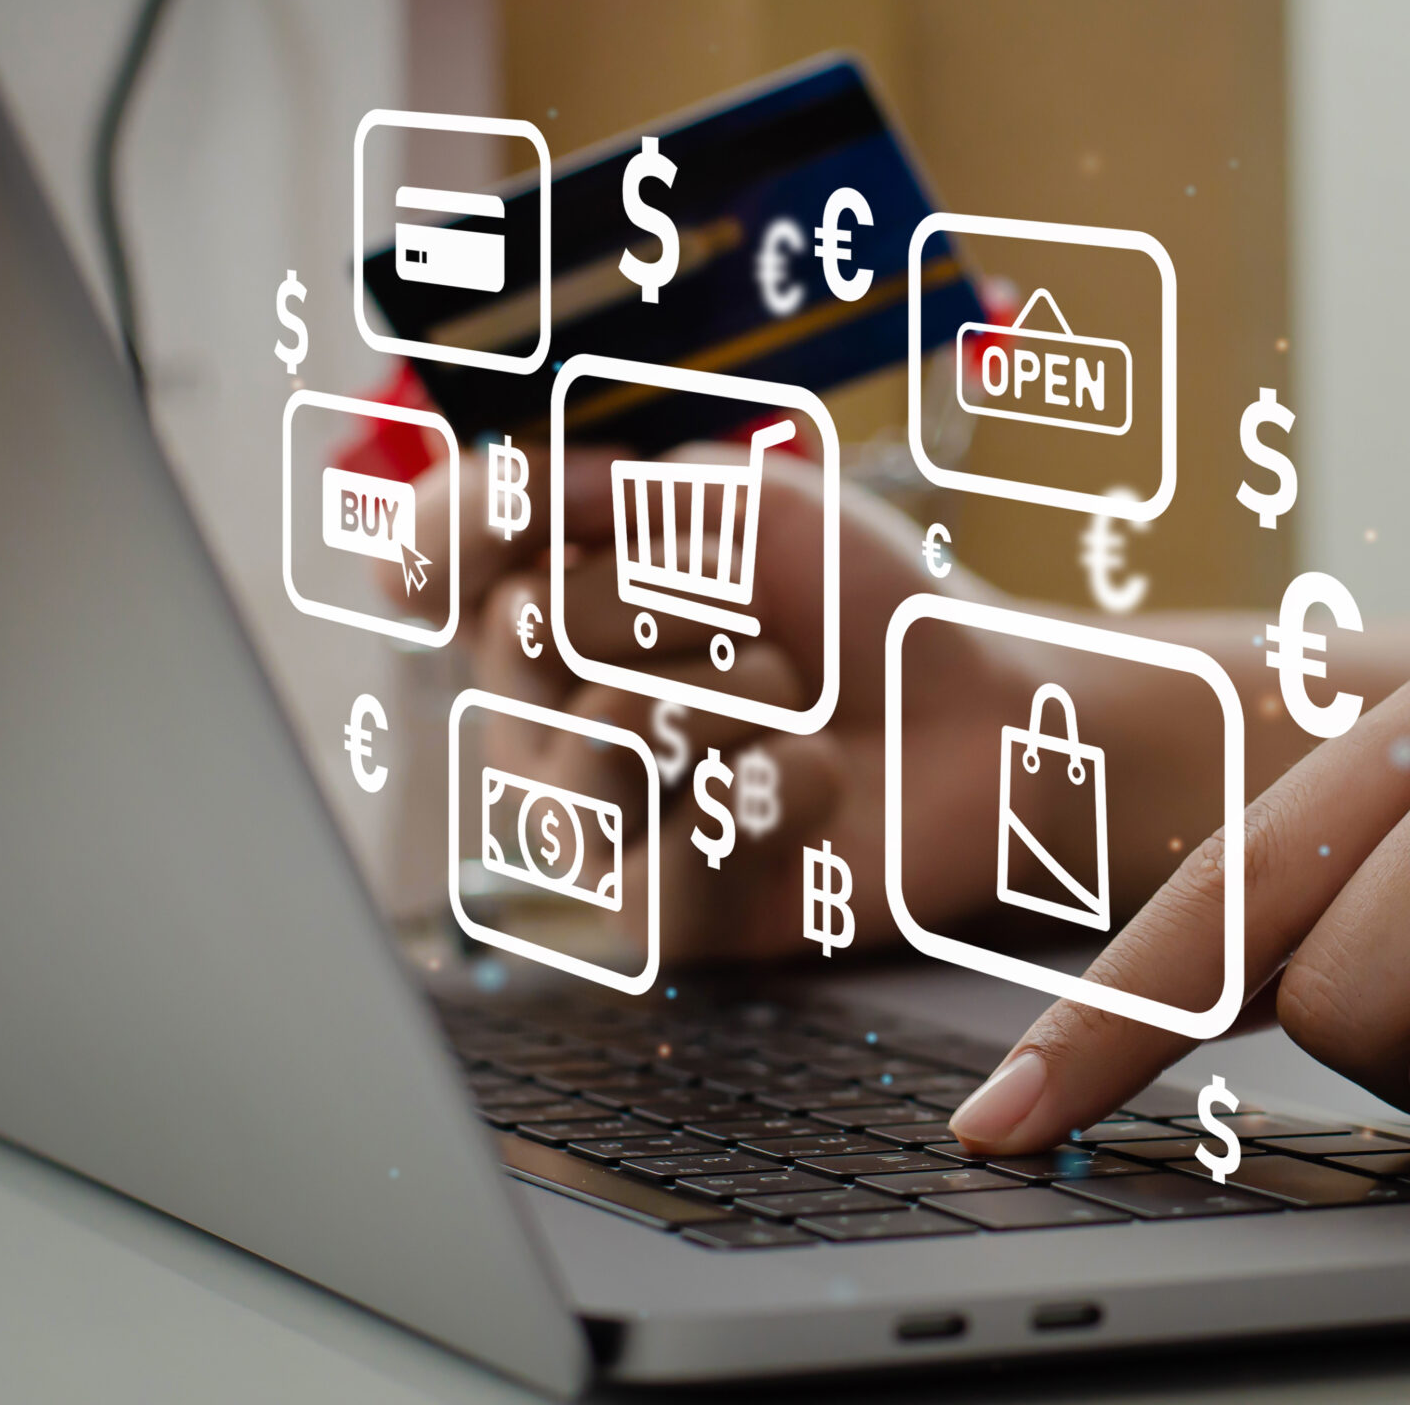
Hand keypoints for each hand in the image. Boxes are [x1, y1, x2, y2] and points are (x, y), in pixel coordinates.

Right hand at [428, 439, 1066, 961]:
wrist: (992, 706)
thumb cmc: (866, 604)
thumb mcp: (731, 505)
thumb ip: (572, 499)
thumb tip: (417, 535)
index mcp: (542, 606)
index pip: (434, 554)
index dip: (483, 522)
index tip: (574, 505)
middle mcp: (544, 715)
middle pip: (527, 628)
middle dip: (685, 600)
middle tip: (768, 624)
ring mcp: (599, 821)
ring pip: (590, 740)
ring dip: (729, 696)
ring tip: (800, 698)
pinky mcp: (670, 911)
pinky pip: (654, 865)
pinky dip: (763, 801)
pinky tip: (814, 778)